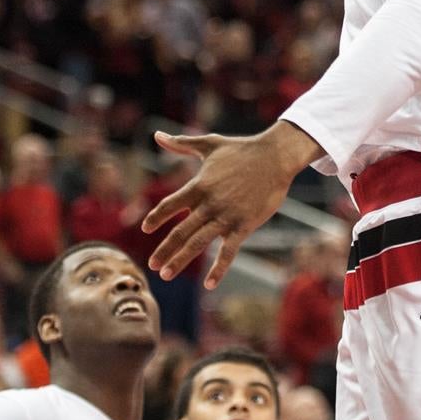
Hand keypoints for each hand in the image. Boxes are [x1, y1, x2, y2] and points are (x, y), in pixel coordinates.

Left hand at [141, 121, 320, 287]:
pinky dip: (218, 269)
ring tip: (166, 274)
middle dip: (165, 249)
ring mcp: (226, 216)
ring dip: (180, 260)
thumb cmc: (241, 149)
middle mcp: (209, 203)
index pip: (170, 205)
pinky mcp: (244, 225)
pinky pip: (228, 252)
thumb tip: (156, 134)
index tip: (145, 229)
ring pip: (198, 243)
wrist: (275, 156)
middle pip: (180, 231)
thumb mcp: (209, 144)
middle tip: (152, 264)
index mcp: (199, 184)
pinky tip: (209, 285)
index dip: (156, 217)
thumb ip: (181, 144)